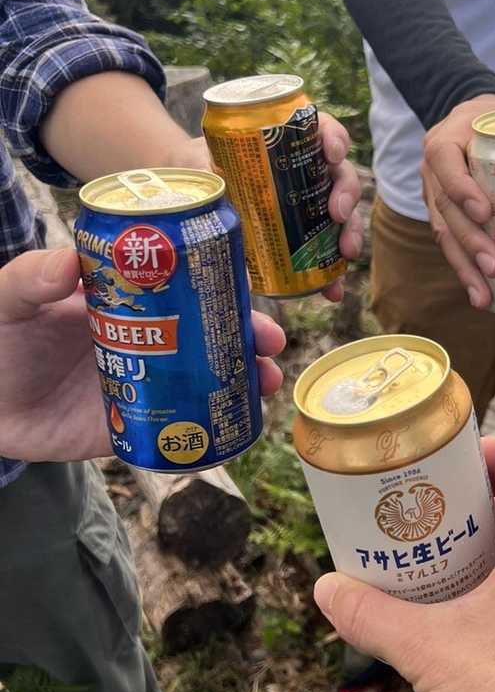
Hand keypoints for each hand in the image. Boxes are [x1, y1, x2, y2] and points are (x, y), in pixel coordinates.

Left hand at [0, 248, 286, 463]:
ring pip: (204, 381)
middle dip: (247, 338)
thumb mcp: (6, 301)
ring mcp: (143, 385)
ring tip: (266, 382)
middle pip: (207, 336)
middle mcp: (143, 341)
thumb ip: (28, 279)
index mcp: (124, 303)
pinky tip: (237, 426)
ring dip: (242, 380)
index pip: (183, 288)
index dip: (220, 289)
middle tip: (271, 343)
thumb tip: (68, 263)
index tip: (249, 290)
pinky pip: (181, 429)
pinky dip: (213, 429)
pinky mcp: (133, 427)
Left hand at [186, 111, 363, 302]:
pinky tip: (333, 289)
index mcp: (285, 140)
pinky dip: (333, 269)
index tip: (332, 154)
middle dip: (346, 192)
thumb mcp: (204, 181)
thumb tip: (240, 268)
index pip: (320, 128)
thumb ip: (216, 209)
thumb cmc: (198, 173)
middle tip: (338, 213)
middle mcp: (305, 168)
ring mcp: (308, 200)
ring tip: (346, 254)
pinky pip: (326, 247)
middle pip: (339, 172)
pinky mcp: (303, 230)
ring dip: (351, 231)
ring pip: (343, 210)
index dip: (334, 138)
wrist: (188, 192)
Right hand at [423, 96, 494, 309]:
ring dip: (465, 267)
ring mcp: (432, 193)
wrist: (477, 123)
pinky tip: (480, 293)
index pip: (446, 161)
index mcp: (450, 139)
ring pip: (443, 233)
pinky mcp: (440, 215)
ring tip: (485, 296)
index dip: (462, 188)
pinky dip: (465, 269)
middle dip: (470, 242)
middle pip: (446, 208)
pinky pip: (448, 243)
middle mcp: (433, 169)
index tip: (485, 213)